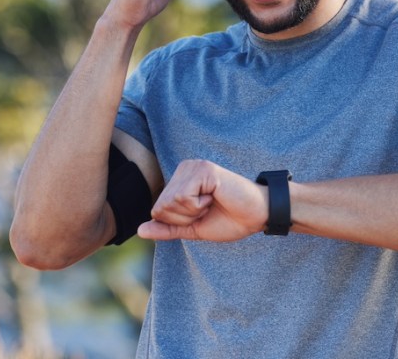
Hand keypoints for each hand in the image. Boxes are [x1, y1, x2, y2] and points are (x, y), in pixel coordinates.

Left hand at [137, 160, 268, 241]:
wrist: (257, 215)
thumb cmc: (229, 219)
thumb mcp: (193, 228)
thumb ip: (167, 228)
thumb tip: (139, 231)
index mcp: (179, 180)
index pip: (157, 210)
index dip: (179, 222)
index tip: (202, 214)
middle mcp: (184, 169)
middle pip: (161, 207)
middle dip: (184, 218)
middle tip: (208, 209)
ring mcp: (193, 166)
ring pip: (170, 202)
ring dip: (193, 212)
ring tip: (212, 202)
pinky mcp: (203, 169)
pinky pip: (182, 197)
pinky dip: (198, 206)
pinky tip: (214, 196)